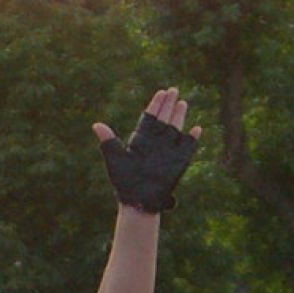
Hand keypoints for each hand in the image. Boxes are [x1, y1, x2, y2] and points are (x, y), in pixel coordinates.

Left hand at [94, 87, 200, 213]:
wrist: (137, 202)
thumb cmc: (124, 184)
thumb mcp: (115, 160)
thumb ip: (108, 142)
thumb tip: (96, 125)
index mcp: (141, 140)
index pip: (150, 118)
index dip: (155, 104)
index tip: (160, 92)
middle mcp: (155, 143)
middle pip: (163, 119)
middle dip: (168, 104)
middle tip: (173, 89)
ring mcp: (167, 152)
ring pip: (175, 129)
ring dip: (179, 115)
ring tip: (182, 102)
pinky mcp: (177, 162)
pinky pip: (187, 148)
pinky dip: (192, 138)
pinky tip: (197, 128)